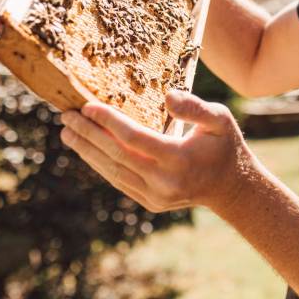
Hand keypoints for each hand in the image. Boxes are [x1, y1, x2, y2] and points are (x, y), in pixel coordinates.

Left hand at [59, 90, 253, 212]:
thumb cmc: (224, 145)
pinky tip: (87, 149)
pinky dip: (100, 164)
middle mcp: (165, 182)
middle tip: (67, 116)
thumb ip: (194, 107)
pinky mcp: (149, 202)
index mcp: (180, 159)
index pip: (135, 138)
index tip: (88, 106)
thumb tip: (167, 96)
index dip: (109, 122)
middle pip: (117, 156)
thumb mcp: (220, 119)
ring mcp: (155, 196)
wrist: (231, 187)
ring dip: (87, 151)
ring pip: (113, 171)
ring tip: (68, 132)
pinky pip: (119, 181)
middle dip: (89, 135)